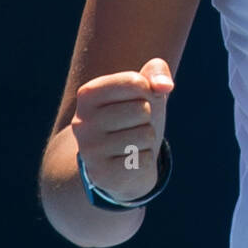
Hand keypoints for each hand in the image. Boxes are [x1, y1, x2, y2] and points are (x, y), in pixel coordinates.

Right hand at [71, 58, 173, 202]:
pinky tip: (129, 161)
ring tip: (131, 144)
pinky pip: (144, 160)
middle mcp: (81, 122)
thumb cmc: (133, 118)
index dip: (147, 92)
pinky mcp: (102, 175)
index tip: (136, 101)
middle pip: (143, 109)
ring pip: (145, 135)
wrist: (118, 163)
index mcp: (88, 94)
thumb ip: (156, 72)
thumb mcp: (145, 89)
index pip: (136, 82)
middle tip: (132, 126)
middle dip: (147, 118)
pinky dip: (145, 160)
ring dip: (147, 140)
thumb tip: (165, 85)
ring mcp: (90, 150)